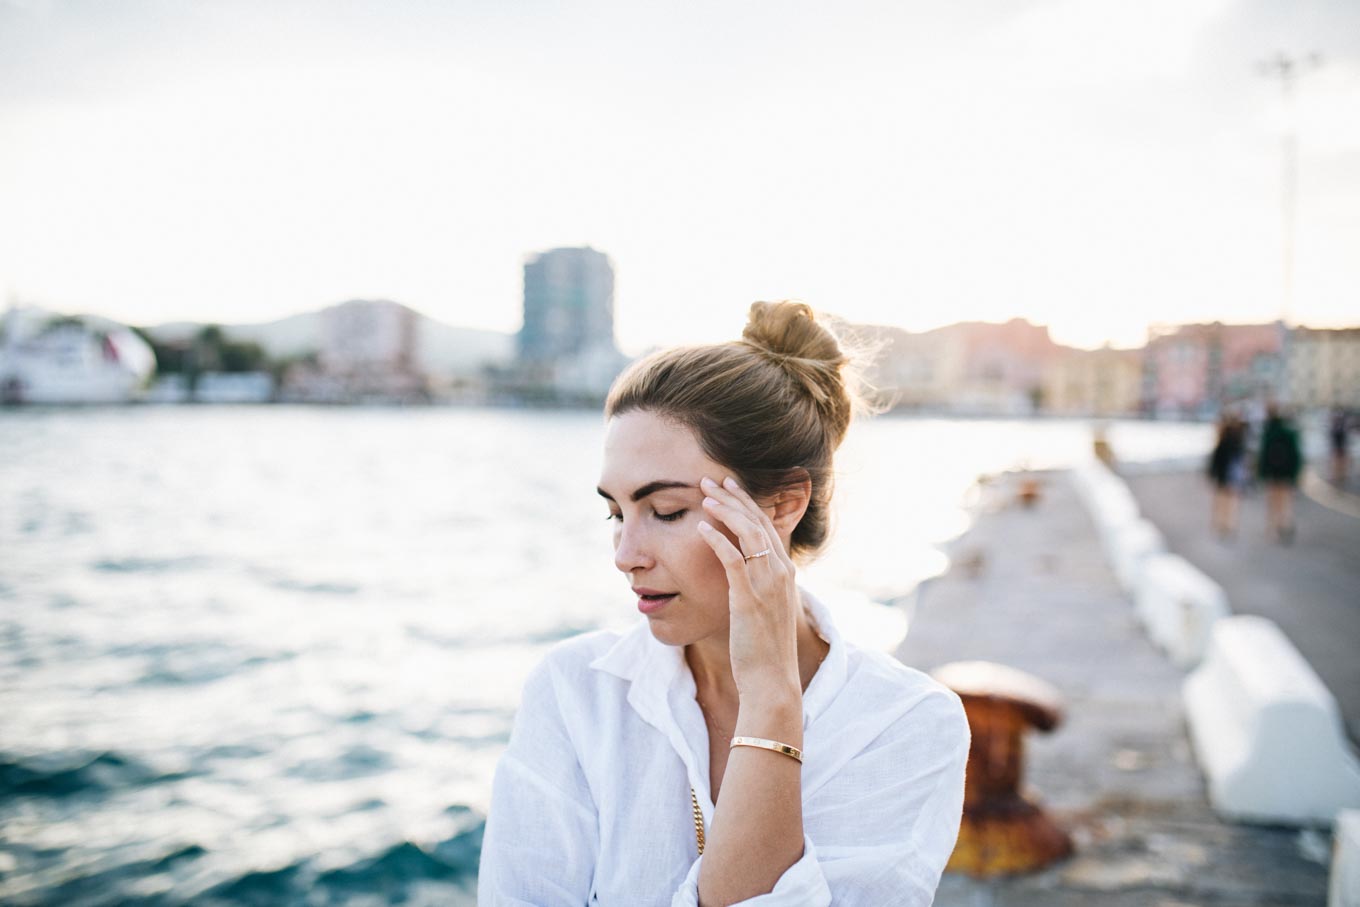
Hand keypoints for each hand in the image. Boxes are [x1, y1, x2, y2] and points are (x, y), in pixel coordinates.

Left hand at [696, 476, 800, 699]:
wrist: (772, 680)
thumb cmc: (765, 649)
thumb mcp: (767, 609)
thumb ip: (759, 586)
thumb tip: (742, 573)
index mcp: (785, 572)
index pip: (766, 526)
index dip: (747, 502)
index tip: (728, 486)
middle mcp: (780, 572)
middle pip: (758, 522)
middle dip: (733, 497)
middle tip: (711, 479)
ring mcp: (767, 584)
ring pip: (748, 533)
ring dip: (725, 510)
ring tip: (704, 495)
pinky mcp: (749, 598)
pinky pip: (733, 559)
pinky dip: (718, 539)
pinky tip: (701, 527)